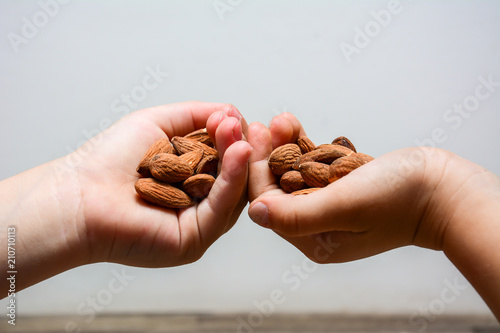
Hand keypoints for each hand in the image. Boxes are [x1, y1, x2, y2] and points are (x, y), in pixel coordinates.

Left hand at [76, 101, 251, 266]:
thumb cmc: (108, 160)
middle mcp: (196, 204)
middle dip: (241, 148)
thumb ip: (196, 115)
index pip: (225, 160)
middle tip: (244, 126)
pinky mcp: (193, 240)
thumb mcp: (157, 123)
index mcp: (190, 180)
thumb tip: (231, 112)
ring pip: (233, 194)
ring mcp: (197, 224)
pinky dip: (232, 180)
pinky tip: (235, 153)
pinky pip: (220, 210)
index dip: (235, 139)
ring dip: (240, 161)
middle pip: (234, 178)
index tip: (236, 118)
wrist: (77, 194)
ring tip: (239, 135)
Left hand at [247, 112, 499, 317]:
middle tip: (260, 124)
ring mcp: (330, 208)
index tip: (251, 139)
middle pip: (280, 188)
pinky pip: (314, 167)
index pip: (270, 205)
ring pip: (295, 174)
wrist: (441, 188)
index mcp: (314, 241)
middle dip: (268, 155)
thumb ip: (296, 214)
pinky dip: (305, 147)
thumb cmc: (398, 199)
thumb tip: (254, 212)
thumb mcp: (343, 206)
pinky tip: (295, 126)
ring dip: (285, 145)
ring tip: (279, 119)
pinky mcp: (341, 189)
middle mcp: (318, 228)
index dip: (257, 171)